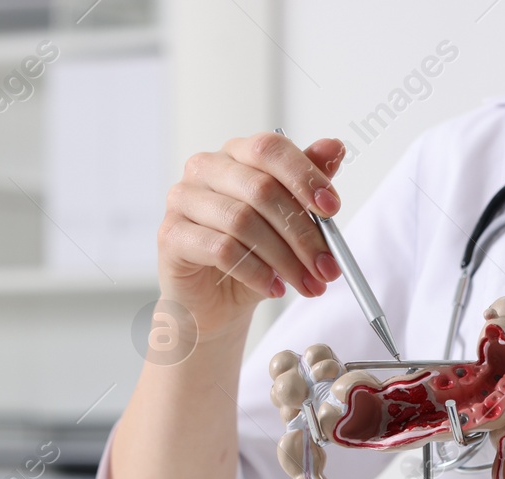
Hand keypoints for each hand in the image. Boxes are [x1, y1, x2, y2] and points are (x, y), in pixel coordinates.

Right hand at [158, 131, 345, 336]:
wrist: (214, 304)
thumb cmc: (249, 258)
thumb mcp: (286, 223)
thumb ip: (305, 187)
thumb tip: (333, 148)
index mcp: (236, 155)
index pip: (270, 149)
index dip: (304, 176)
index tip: (332, 209)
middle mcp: (206, 169)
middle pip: (261, 189)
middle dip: (302, 233)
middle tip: (327, 266)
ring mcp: (183, 199)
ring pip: (243, 221)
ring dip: (284, 259)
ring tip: (306, 283)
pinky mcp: (171, 235)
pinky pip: (221, 249)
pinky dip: (256, 272)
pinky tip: (273, 288)